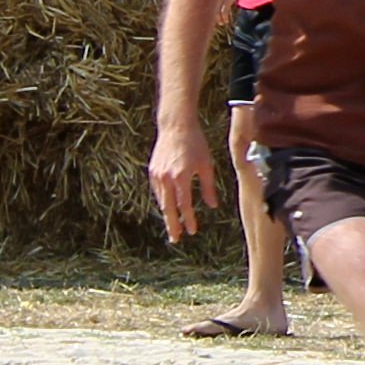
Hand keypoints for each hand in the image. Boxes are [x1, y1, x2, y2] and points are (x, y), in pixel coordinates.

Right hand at [147, 120, 213, 239]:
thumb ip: (209, 187)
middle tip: (175, 239)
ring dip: (167, 214)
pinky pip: (158, 191)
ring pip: (162, 200)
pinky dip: (163, 200)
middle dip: (172, 225)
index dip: (188, 219)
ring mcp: (157, 175)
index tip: (192, 231)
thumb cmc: (196, 144)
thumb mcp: (207, 165)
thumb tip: (212, 205)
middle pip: (168, 208)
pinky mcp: (152, 171)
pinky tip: (168, 207)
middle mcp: (166, 178)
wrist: (176, 126)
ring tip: (172, 226)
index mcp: (182, 177)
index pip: (185, 205)